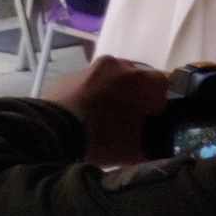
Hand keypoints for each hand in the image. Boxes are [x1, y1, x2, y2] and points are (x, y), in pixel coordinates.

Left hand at [41, 55, 169, 164]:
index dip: (160, 102)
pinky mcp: (70, 74)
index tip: (153, 118)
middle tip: (132, 118)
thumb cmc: (101, 139)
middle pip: (136, 78)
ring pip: (112, 77)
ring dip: (115, 92)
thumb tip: (160, 146)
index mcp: (139, 78)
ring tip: (108, 116)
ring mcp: (91, 67)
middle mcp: (117, 64)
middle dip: (137, 95)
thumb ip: (155, 145)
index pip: (162, 83)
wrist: (52, 131)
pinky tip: (88, 113)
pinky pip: (90, 82)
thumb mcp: (136, 150)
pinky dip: (94, 93)